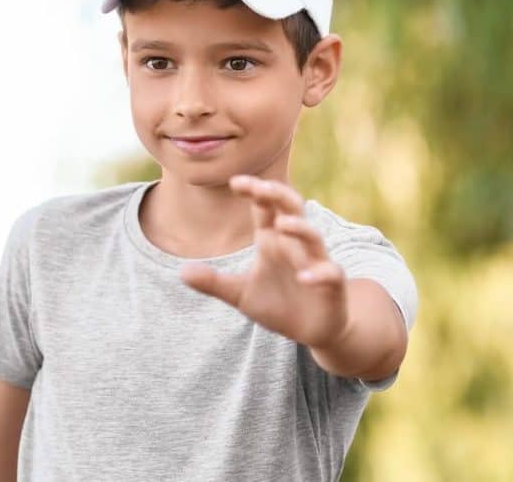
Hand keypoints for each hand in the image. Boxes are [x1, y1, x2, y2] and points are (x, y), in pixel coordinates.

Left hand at [179, 174, 349, 348]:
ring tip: (281, 224)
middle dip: (279, 196)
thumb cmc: (277, 305)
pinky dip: (318, 273)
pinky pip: (329, 273)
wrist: (311, 331)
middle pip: (292, 210)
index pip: (264, 208)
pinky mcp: (331, 285)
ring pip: (313, 236)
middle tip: (261, 187)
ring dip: (299, 228)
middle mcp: (295, 245)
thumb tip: (181, 272)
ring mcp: (315, 263)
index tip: (235, 182)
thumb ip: (213, 282)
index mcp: (272, 240)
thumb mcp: (239, 294)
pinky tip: (304, 277)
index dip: (254, 192)